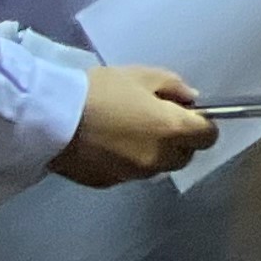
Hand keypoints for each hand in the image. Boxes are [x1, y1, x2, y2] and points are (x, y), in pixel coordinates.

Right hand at [52, 64, 215, 184]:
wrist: (53, 118)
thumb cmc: (102, 91)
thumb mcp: (144, 75)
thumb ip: (175, 88)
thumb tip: (191, 100)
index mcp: (172, 130)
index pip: (208, 137)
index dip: (202, 125)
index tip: (188, 114)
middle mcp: (158, 159)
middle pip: (184, 156)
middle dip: (180, 141)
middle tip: (158, 120)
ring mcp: (132, 176)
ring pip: (157, 167)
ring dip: (155, 152)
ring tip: (130, 130)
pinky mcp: (108, 184)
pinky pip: (130, 173)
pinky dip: (129, 161)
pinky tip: (110, 144)